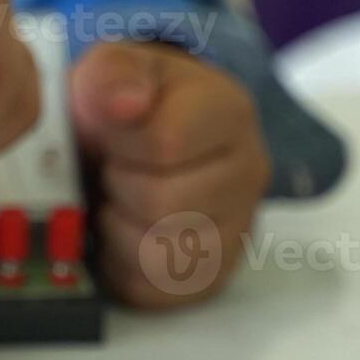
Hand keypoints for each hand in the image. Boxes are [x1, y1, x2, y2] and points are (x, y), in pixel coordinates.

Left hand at [70, 42, 270, 307]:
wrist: (129, 136)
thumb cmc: (121, 102)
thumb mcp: (109, 69)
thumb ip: (113, 75)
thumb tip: (126, 104)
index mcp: (229, 112)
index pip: (166, 142)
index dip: (118, 141)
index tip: (109, 131)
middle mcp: (249, 174)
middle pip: (162, 204)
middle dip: (116, 185)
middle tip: (111, 167)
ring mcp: (237, 231)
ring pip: (161, 256)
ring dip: (116, 229)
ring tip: (116, 198)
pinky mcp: (210, 278)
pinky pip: (154, 291)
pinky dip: (122, 266)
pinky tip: (122, 231)